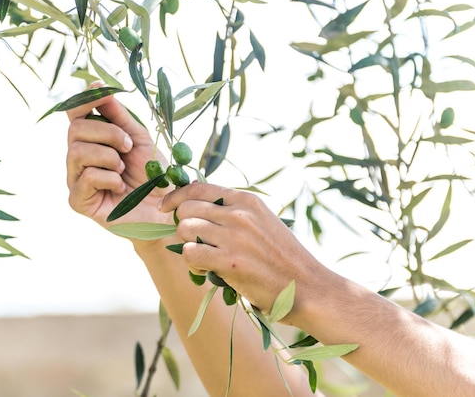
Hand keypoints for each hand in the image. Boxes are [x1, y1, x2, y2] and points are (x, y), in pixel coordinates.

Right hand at [66, 86, 171, 228]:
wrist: (164, 210)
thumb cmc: (152, 175)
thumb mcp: (139, 139)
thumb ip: (118, 116)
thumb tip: (96, 86)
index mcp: (91, 140)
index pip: (76, 114)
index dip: (85, 100)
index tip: (100, 90)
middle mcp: (78, 158)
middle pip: (75, 129)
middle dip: (108, 133)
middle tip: (129, 147)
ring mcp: (75, 180)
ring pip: (77, 152)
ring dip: (109, 156)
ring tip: (124, 169)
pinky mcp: (78, 201)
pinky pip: (86, 177)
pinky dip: (109, 178)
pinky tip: (120, 188)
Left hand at [160, 183, 322, 321]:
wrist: (310, 288)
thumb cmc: (284, 259)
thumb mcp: (263, 223)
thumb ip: (234, 213)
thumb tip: (196, 209)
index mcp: (247, 200)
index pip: (198, 187)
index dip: (175, 197)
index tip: (165, 207)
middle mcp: (239, 214)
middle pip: (186, 208)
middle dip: (183, 225)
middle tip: (195, 242)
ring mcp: (234, 236)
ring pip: (184, 229)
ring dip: (187, 245)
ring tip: (203, 258)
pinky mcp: (230, 262)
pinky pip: (190, 254)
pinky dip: (192, 264)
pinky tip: (207, 271)